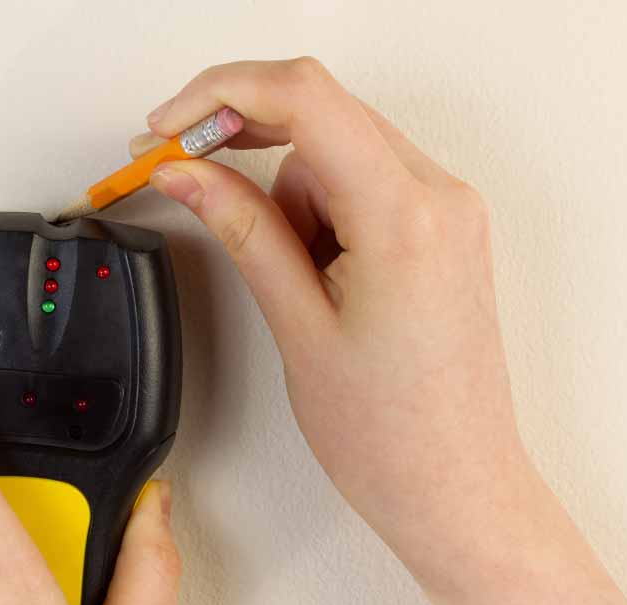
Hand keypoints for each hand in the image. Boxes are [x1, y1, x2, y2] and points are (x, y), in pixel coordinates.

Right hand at [140, 58, 527, 594]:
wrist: (458, 489)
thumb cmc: (394, 436)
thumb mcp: (297, 326)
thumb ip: (241, 230)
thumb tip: (187, 172)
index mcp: (405, 216)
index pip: (305, 98)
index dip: (221, 94)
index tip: (169, 125)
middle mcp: (440, 198)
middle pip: (320, 113)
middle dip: (248, 143)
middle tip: (188, 177)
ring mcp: (449, 211)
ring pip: (337, 150)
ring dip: (292, 194)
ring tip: (296, 284)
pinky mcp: (443, 230)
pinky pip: (364, 182)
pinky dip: (322, 209)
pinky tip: (315, 273)